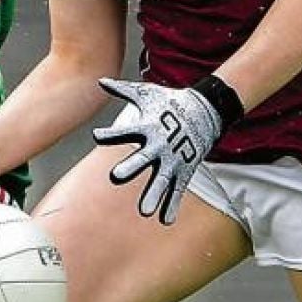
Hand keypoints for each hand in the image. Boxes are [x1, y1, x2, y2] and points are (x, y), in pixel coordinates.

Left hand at [93, 78, 221, 224]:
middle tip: (116, 176)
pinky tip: (164, 220)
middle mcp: (159, 144)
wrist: (204, 109)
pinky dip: (172, 205)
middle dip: (131, 167)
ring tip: (144, 211)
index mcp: (147, 126)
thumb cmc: (169, 102)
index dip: (110, 133)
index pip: (124, 130)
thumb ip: (122, 90)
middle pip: (142, 158)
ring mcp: (173, 159)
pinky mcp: (185, 169)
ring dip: (153, 195)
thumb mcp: (146, 93)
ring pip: (162, 180)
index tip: (97, 135)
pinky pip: (178, 190)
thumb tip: (100, 81)